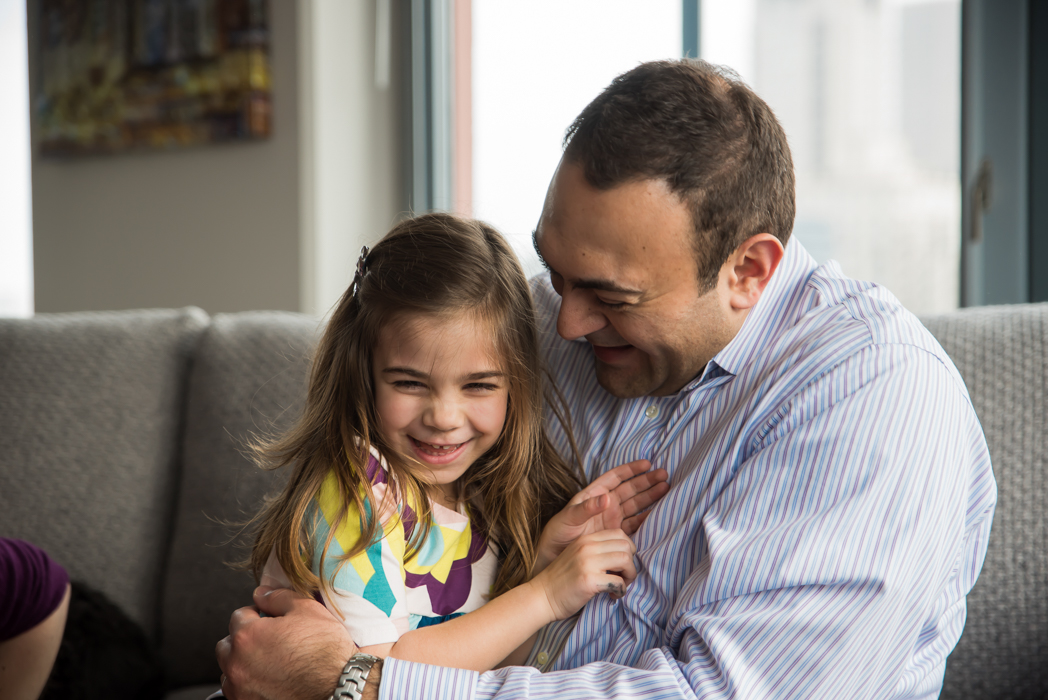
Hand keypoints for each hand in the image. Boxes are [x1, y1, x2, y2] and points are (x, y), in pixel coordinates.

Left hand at [216, 586, 356, 699]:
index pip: (239, 615)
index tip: (270, 619)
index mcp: (247, 636)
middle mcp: (237, 664)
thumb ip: (278, 598)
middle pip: (227, 644)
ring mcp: (240, 689)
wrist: (338, 687)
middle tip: (268, 640)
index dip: (257, 614)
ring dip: (243, 663)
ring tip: (269, 662)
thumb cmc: (325, 651)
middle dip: (244, 639)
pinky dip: (248, 684)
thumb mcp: (307, 610)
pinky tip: (269, 679)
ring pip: (229, 670)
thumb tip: (262, 594)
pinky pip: (237, 691)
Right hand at [531, 529, 637, 620]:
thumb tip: (625, 557)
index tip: (621, 565)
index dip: (628, 550)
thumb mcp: (578, 557)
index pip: (619, 534)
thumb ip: (596, 552)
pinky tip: (612, 595)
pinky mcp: (589, 580)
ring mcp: (587, 563)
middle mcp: (587, 547)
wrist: (541, 596)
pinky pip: (619, 582)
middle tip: (623, 577)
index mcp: (585, 539)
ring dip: (629, 576)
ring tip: (620, 585)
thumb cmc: (562, 581)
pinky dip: (621, 591)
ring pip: (626, 560)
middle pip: (626, 545)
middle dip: (631, 563)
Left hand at [535, 459, 667, 573]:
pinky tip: (658, 513)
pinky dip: (646, 518)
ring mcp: (611, 520)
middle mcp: (604, 505)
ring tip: (666, 488)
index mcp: (592, 495)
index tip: (647, 464)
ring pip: (635, 504)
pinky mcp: (615, 534)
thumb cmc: (556, 536)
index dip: (631, 470)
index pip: (615, 478)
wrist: (553, 558)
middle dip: (647, 481)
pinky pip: (634, 524)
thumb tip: (607, 498)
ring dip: (650, 497)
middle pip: (630, 489)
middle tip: (664, 475)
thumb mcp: (567, 519)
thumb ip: (586, 508)